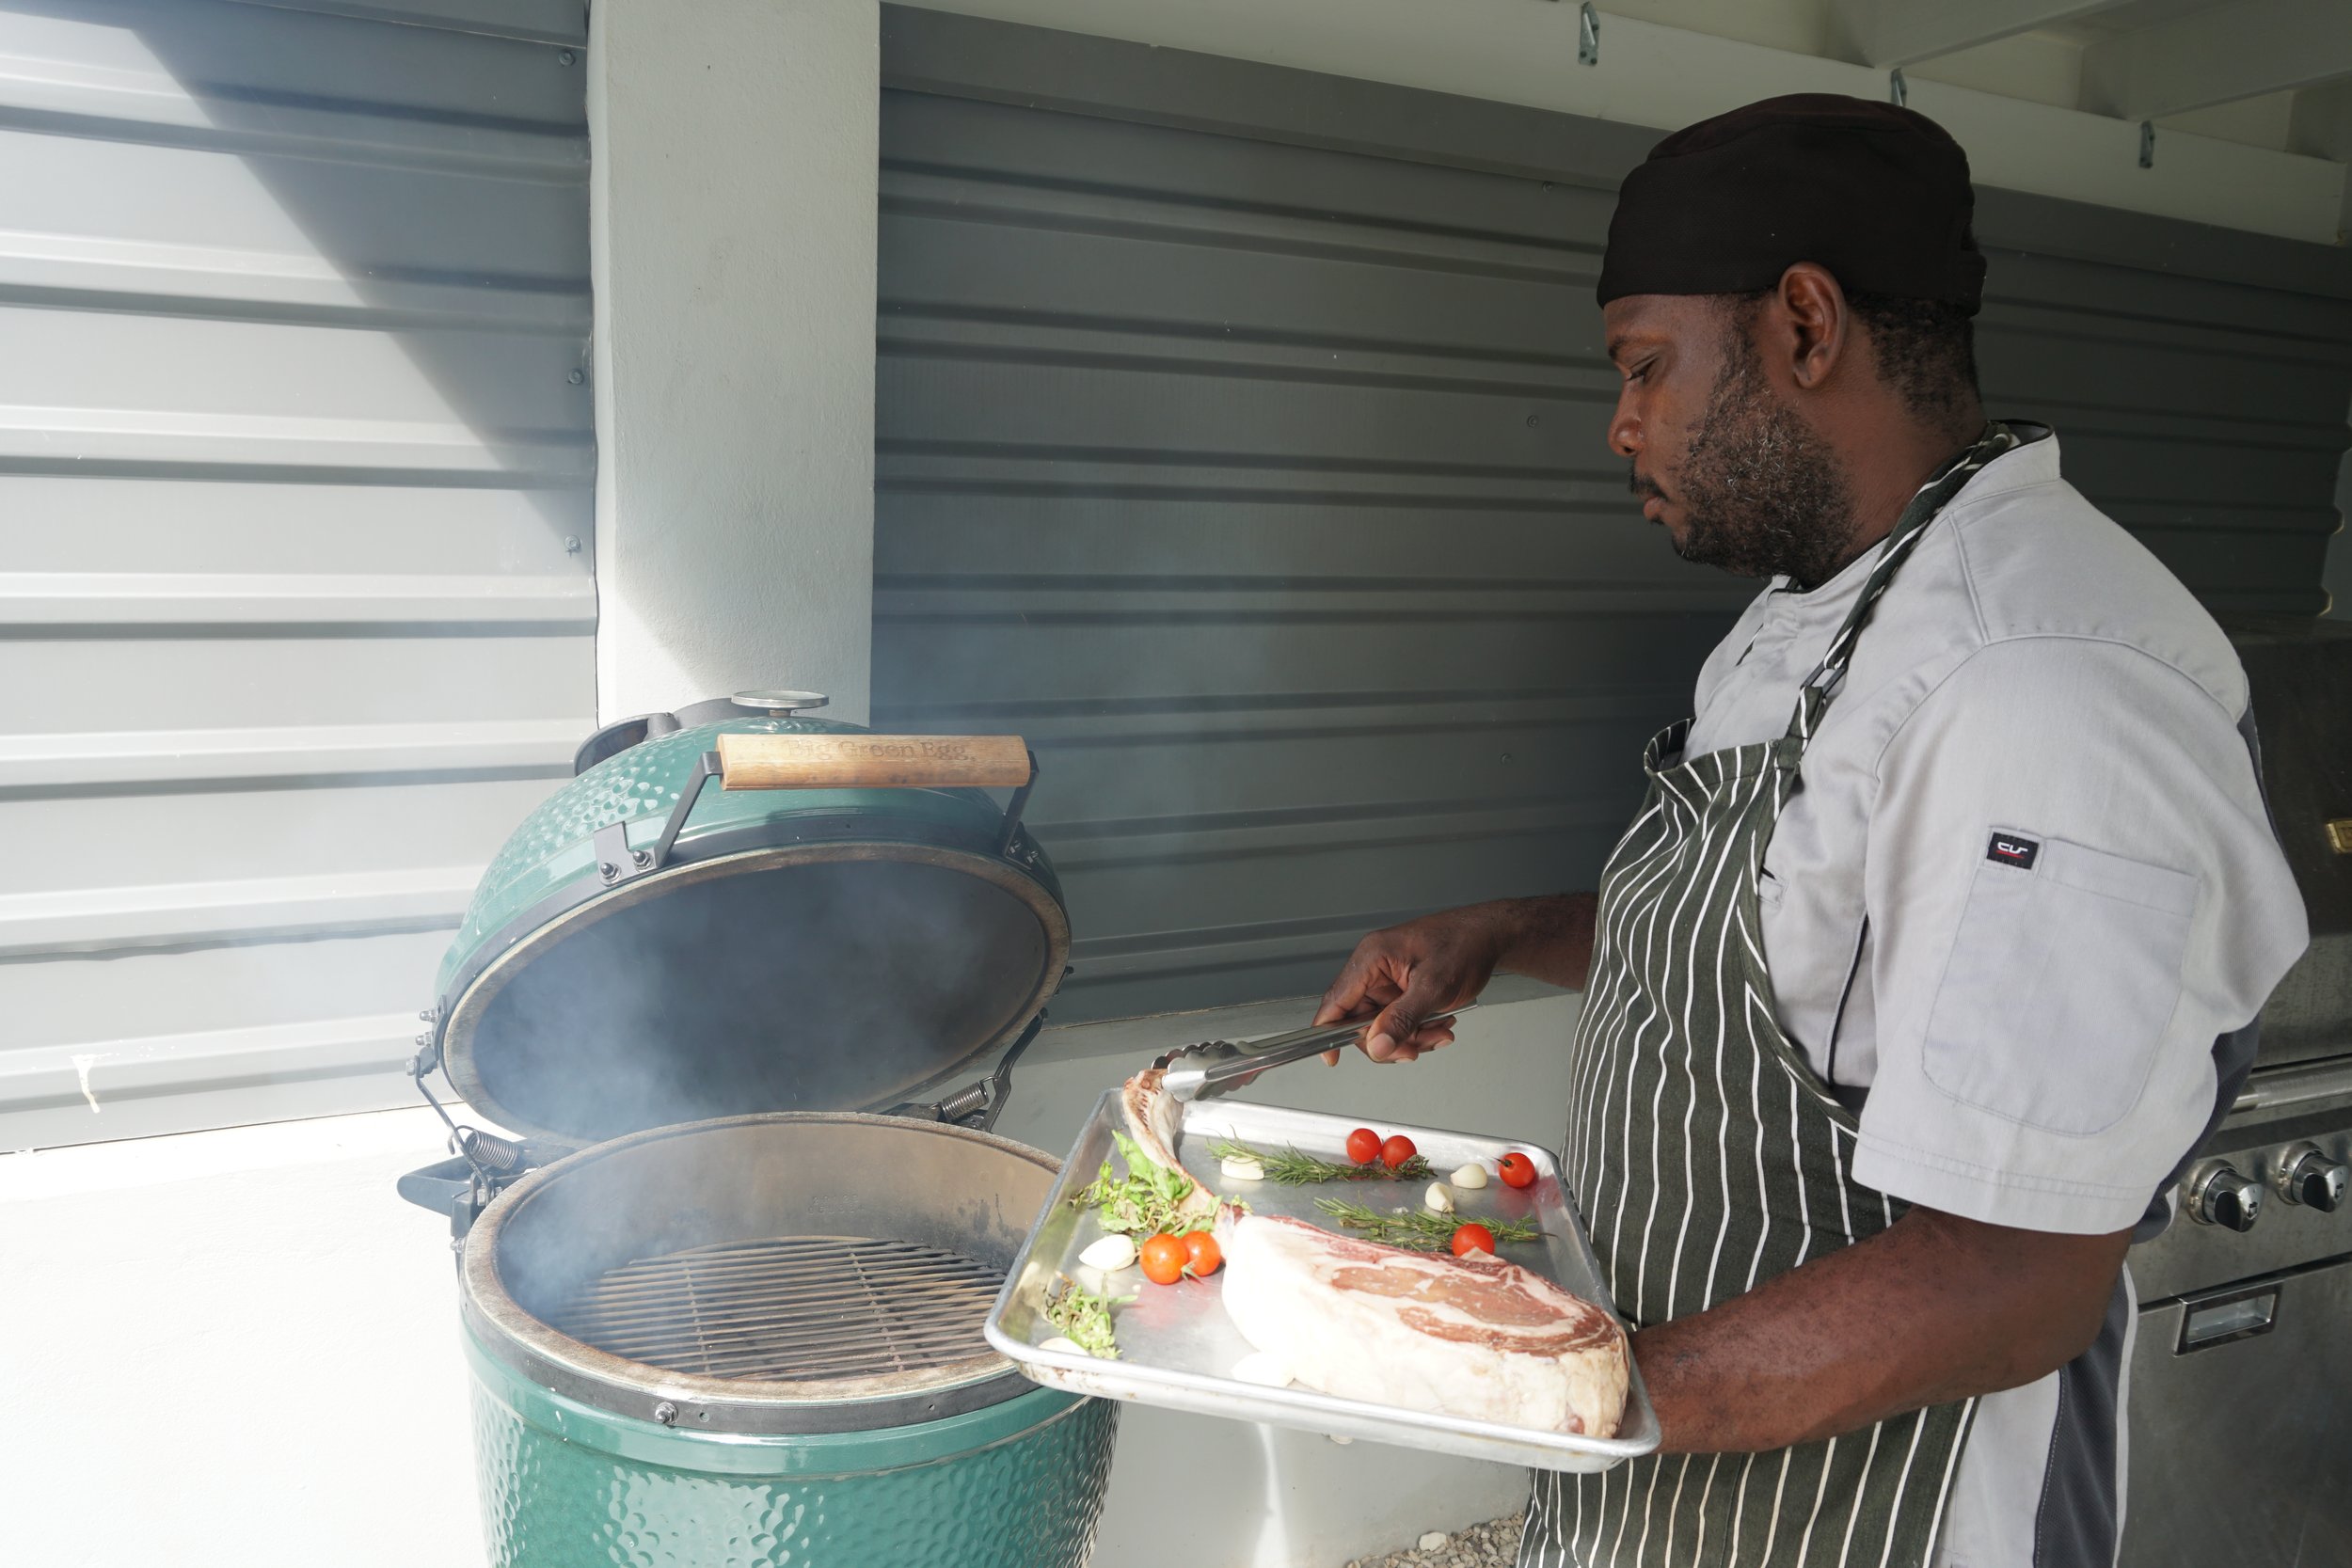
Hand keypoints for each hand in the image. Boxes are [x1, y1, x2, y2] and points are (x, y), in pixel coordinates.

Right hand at [1312, 908, 1504, 1063]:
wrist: (1490, 936)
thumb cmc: (1463, 944)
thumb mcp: (1433, 986)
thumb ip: (1402, 1019)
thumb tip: (1377, 1044)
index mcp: (1372, 958)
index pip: (1336, 1000)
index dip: (1328, 1032)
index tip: (1331, 1059)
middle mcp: (1374, 969)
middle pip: (1362, 1021)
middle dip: (1390, 1039)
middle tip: (1414, 1049)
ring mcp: (1389, 981)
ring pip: (1384, 1026)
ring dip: (1412, 1037)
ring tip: (1439, 1031)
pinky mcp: (1403, 990)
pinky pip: (1400, 1021)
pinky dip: (1420, 1030)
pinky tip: (1441, 1023)